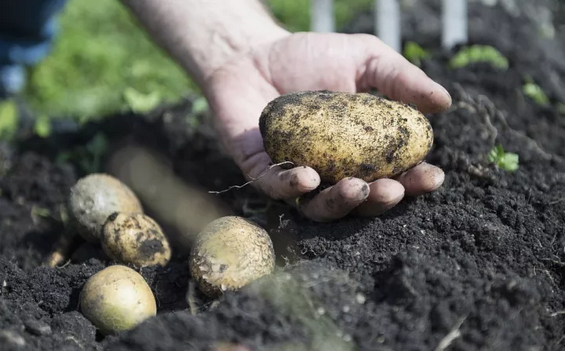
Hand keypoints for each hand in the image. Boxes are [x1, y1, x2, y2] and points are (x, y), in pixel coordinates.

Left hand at [204, 32, 450, 221]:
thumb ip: (401, 79)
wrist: (255, 49)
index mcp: (360, 151)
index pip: (392, 174)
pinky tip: (309, 178)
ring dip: (340, 203)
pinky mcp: (259, 170)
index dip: (414, 181)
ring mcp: (294, 174)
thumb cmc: (312, 56)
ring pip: (319, 206)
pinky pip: (275, 188)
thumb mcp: (364, 59)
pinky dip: (292, 187)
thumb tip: (444, 103)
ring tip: (357, 189)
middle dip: (378, 201)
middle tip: (392, 189)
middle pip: (359, 200)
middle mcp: (330, 170)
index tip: (431, 176)